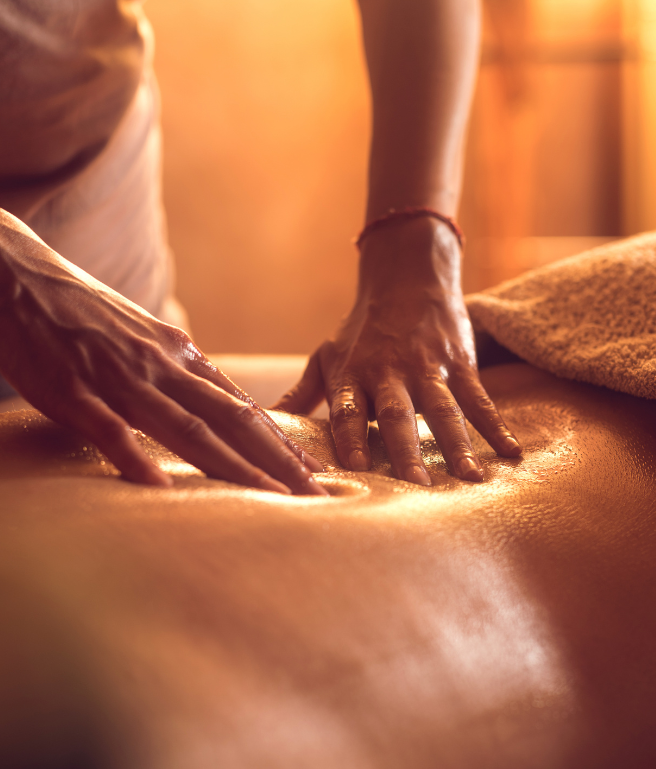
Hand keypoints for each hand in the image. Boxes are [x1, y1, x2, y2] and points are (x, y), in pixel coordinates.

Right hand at [0, 211, 325, 494]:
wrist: (12, 270)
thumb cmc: (77, 311)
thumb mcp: (139, 337)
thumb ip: (171, 371)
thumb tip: (201, 401)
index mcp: (177, 355)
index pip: (241, 406)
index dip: (280, 441)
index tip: (311, 469)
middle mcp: (161, 366)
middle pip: (232, 420)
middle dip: (278, 460)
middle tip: (317, 494)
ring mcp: (119, 378)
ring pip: (187, 429)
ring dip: (233, 466)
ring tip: (271, 498)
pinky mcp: (72, 390)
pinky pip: (109, 430)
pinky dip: (135, 459)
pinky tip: (159, 489)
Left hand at [275, 217, 520, 485]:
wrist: (406, 279)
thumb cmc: (360, 330)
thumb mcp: (325, 357)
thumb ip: (301, 395)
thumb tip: (261, 420)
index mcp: (352, 376)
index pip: (348, 411)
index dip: (350, 438)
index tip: (354, 469)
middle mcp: (388, 373)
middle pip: (396, 414)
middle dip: (405, 450)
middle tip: (416, 487)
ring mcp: (426, 368)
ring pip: (442, 409)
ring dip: (456, 443)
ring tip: (469, 479)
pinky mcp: (458, 362)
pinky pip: (479, 397)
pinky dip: (495, 425)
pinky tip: (510, 452)